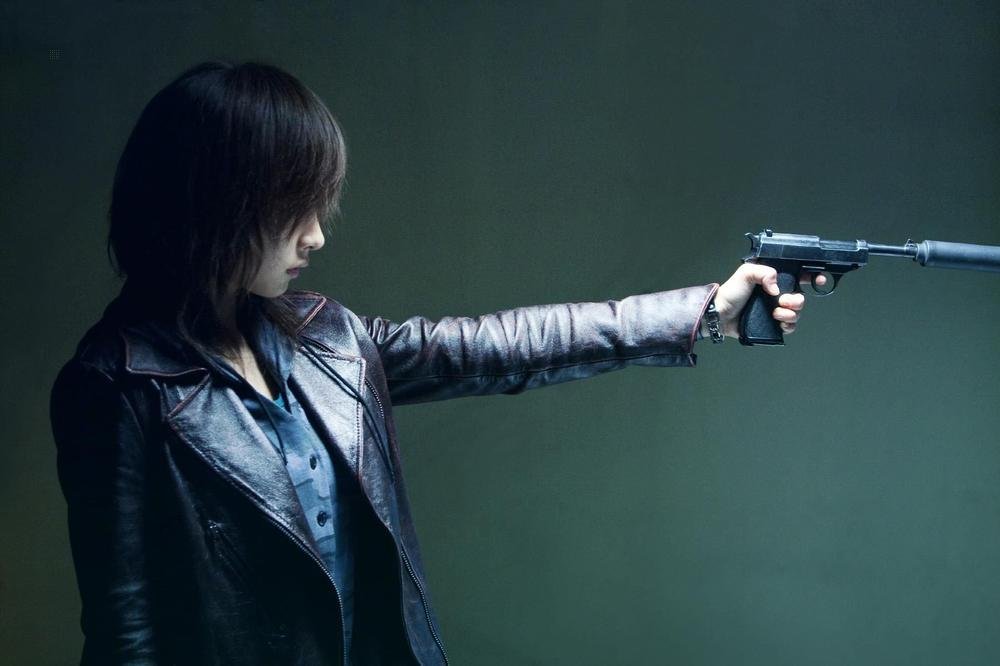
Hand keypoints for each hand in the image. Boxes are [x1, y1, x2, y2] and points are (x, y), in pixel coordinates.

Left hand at [708, 263, 825, 338]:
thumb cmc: (730, 293)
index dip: (810, 278)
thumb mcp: (746, 273)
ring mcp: (774, 310)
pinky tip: (780, 322)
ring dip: (791, 313)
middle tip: (783, 301)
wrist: (720, 314)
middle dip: (797, 300)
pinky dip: (788, 325)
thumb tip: (777, 289)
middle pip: (800, 297)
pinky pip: (790, 326)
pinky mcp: (772, 324)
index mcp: (772, 280)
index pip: (797, 276)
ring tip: (776, 313)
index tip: (817, 280)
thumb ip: (764, 272)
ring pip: (797, 313)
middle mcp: (776, 295)